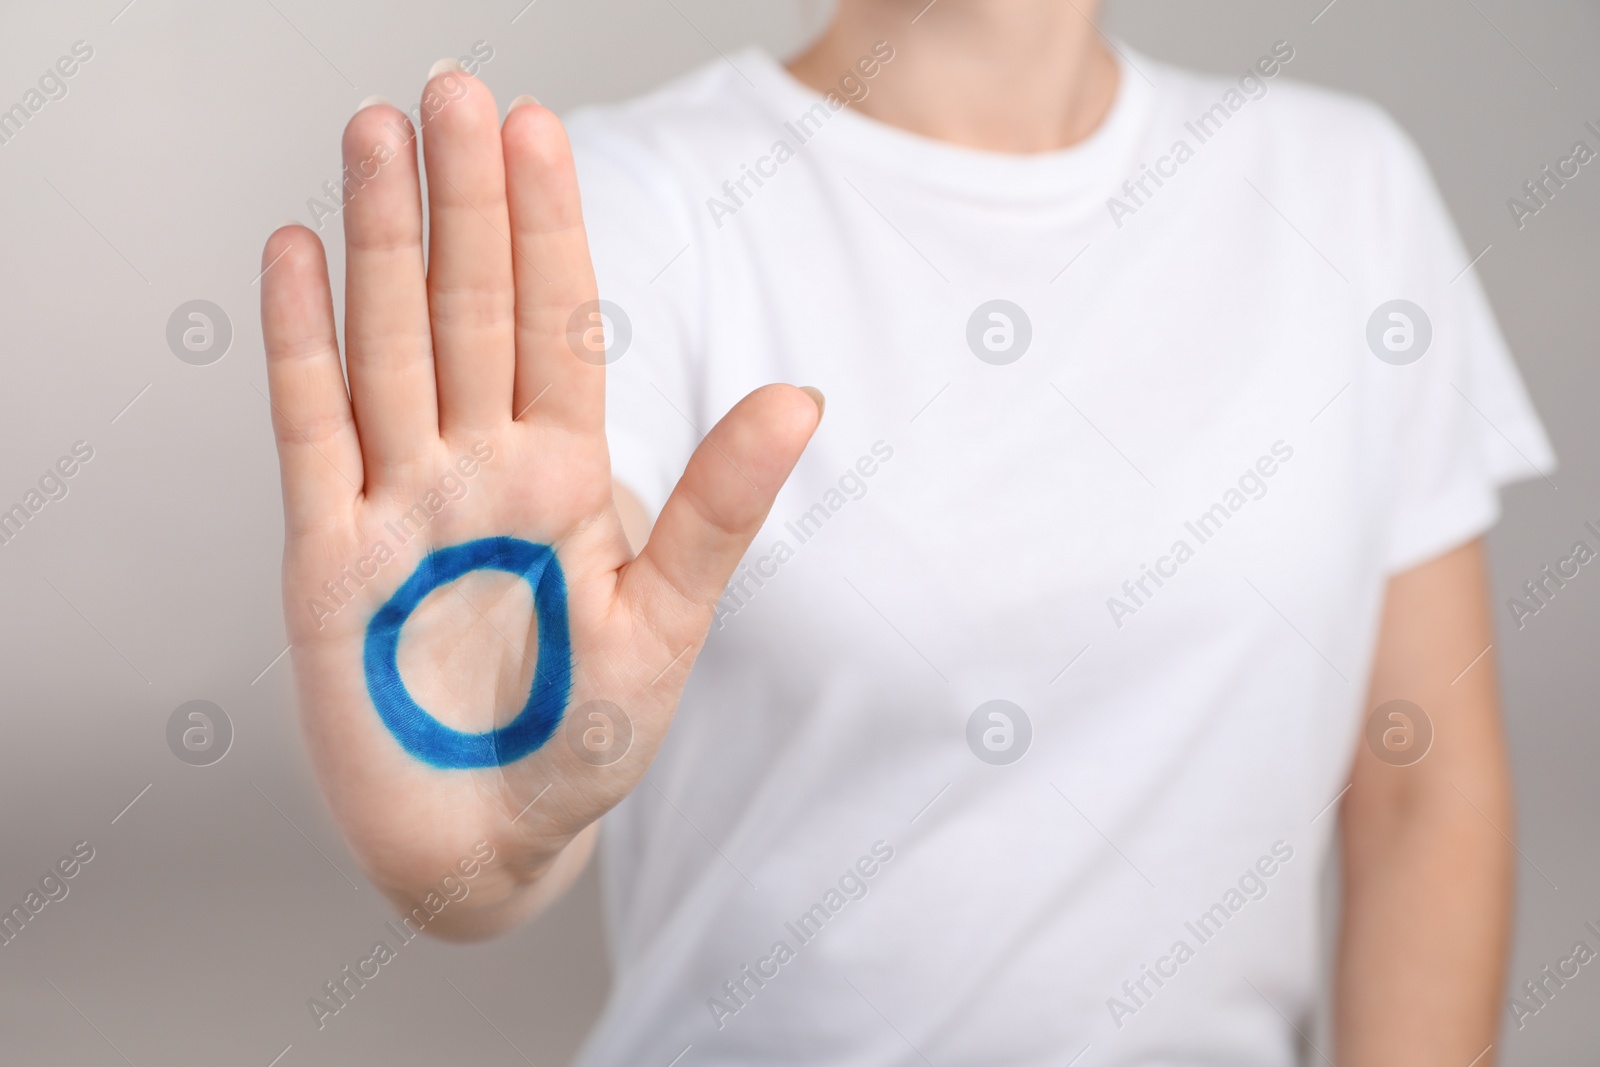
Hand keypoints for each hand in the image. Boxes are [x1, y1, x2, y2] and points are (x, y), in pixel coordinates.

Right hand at [259, 64, 819, 934]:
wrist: (489, 840)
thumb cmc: (586, 741)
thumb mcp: (667, 623)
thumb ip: (719, 507)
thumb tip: (806, 398)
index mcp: (566, 473)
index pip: (555, 324)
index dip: (546, 227)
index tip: (539, 129)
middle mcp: (481, 466)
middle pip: (468, 309)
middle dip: (463, 202)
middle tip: (453, 90)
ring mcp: (401, 500)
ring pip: (389, 345)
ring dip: (380, 243)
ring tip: (377, 135)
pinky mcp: (329, 554)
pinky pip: (312, 430)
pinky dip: (302, 344)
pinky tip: (300, 254)